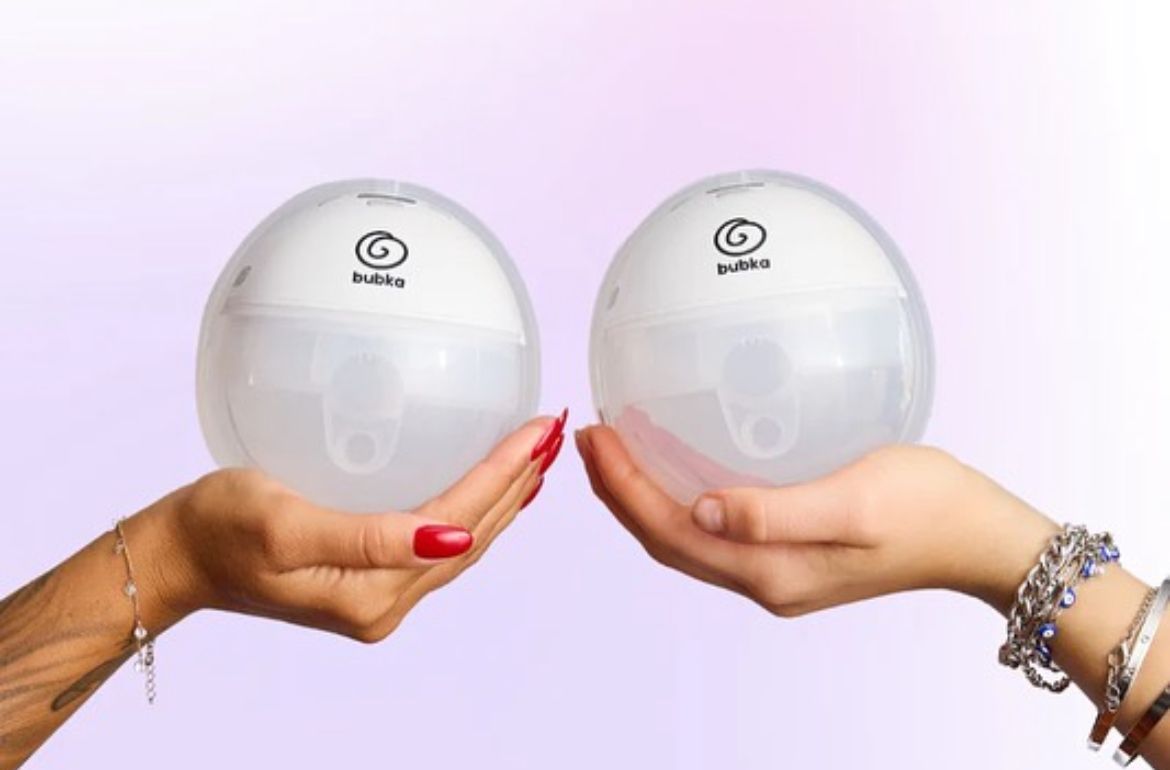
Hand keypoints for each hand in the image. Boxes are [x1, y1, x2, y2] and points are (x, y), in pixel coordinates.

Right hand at [131, 411, 566, 641]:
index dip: (504, 475)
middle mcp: (386, 601)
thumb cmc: (217, 529)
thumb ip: (366, 538)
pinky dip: (470, 508)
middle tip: (555, 431)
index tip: (540, 430)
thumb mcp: (283, 526)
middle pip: (473, 536)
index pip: (459, 523)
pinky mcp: (369, 578)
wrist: (178, 556)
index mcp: (372, 592)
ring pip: (462, 541)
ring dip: (503, 497)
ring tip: (537, 455)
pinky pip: (437, 541)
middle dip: (519, 483)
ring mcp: (380, 594)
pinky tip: (486, 487)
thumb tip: (448, 535)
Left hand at [576, 424, 1057, 616]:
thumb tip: (701, 509)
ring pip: (687, 541)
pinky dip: (682, 501)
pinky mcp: (793, 558)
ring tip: (619, 453)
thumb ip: (774, 511)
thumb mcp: (854, 500)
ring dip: (646, 499)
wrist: (981, 539)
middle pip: (667, 542)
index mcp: (770, 570)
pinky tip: (681, 467)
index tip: (595, 439)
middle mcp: (764, 580)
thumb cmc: (928, 508)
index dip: (624, 489)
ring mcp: (778, 574)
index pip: (670, 533)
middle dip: (620, 495)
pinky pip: (716, 535)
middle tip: (591, 440)